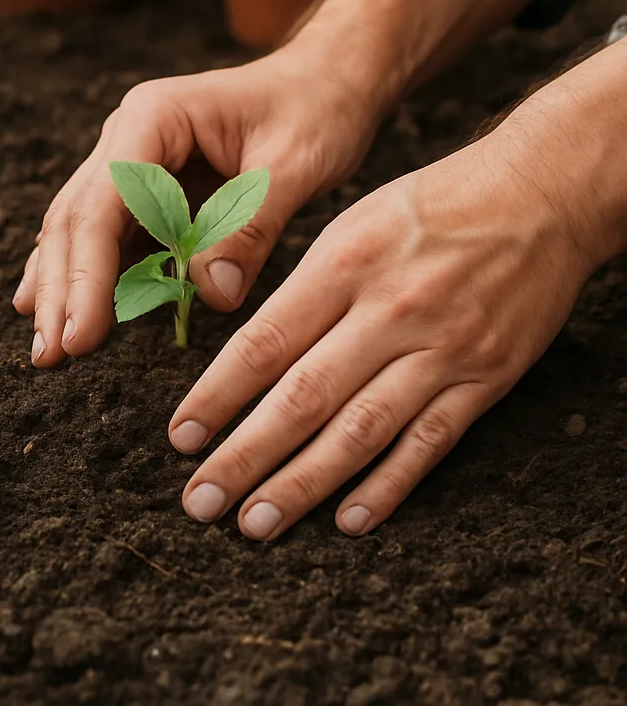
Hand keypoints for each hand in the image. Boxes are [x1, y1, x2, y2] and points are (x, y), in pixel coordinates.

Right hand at [14, 0, 535, 367]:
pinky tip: (63, 309)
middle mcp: (129, 136)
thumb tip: (211, 298)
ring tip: (47, 350)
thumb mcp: (294, 164)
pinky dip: (87, 273)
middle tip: (50, 356)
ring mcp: (133, 160)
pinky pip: (108, 234)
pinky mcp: (149, 187)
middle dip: (61, 289)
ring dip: (63, 287)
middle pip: (76, 217)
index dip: (87, 274)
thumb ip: (249, 227)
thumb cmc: (315, 109)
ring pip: (80, 228)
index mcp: (155, 118)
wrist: (327, 80)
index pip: (103, 202)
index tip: (82, 334)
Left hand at [169, 120, 599, 539]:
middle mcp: (389, 311)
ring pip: (360, 432)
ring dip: (303, 484)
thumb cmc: (430, 206)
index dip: (217, 396)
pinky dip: (388, 486)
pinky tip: (348, 520)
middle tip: (200, 502)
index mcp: (344, 264)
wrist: (538, 194)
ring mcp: (442, 349)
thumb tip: (248, 356)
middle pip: (304, 398)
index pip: (264, 343)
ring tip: (256, 522)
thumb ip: (303, 288)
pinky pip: (429, 443)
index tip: (180, 438)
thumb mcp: (351, 223)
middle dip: (245, 456)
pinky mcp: (486, 378)